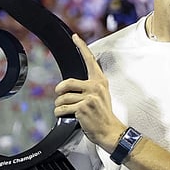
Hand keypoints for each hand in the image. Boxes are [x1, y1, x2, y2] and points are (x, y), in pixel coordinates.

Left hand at [54, 35, 123, 149]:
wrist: (110, 131)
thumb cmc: (103, 116)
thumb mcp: (101, 96)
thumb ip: (90, 87)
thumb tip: (73, 85)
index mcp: (100, 82)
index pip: (90, 60)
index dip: (82, 47)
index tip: (75, 37)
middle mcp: (96, 87)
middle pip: (67, 83)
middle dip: (59, 92)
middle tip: (59, 96)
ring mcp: (89, 97)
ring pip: (63, 97)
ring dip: (59, 105)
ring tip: (65, 109)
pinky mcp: (83, 107)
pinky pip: (62, 108)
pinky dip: (59, 113)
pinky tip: (65, 115)